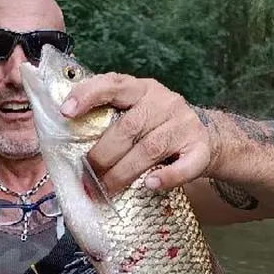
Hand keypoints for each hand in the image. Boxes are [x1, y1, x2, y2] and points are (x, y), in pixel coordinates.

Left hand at [60, 74, 214, 192]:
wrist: (207, 138)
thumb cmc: (159, 127)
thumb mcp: (137, 111)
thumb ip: (111, 117)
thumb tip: (69, 143)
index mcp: (142, 89)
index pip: (113, 84)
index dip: (88, 95)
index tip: (66, 112)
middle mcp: (164, 102)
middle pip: (129, 127)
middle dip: (103, 154)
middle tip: (88, 176)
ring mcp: (184, 125)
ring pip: (151, 149)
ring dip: (124, 172)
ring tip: (106, 189)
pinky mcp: (200, 149)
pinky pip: (184, 166)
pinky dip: (167, 177)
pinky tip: (150, 185)